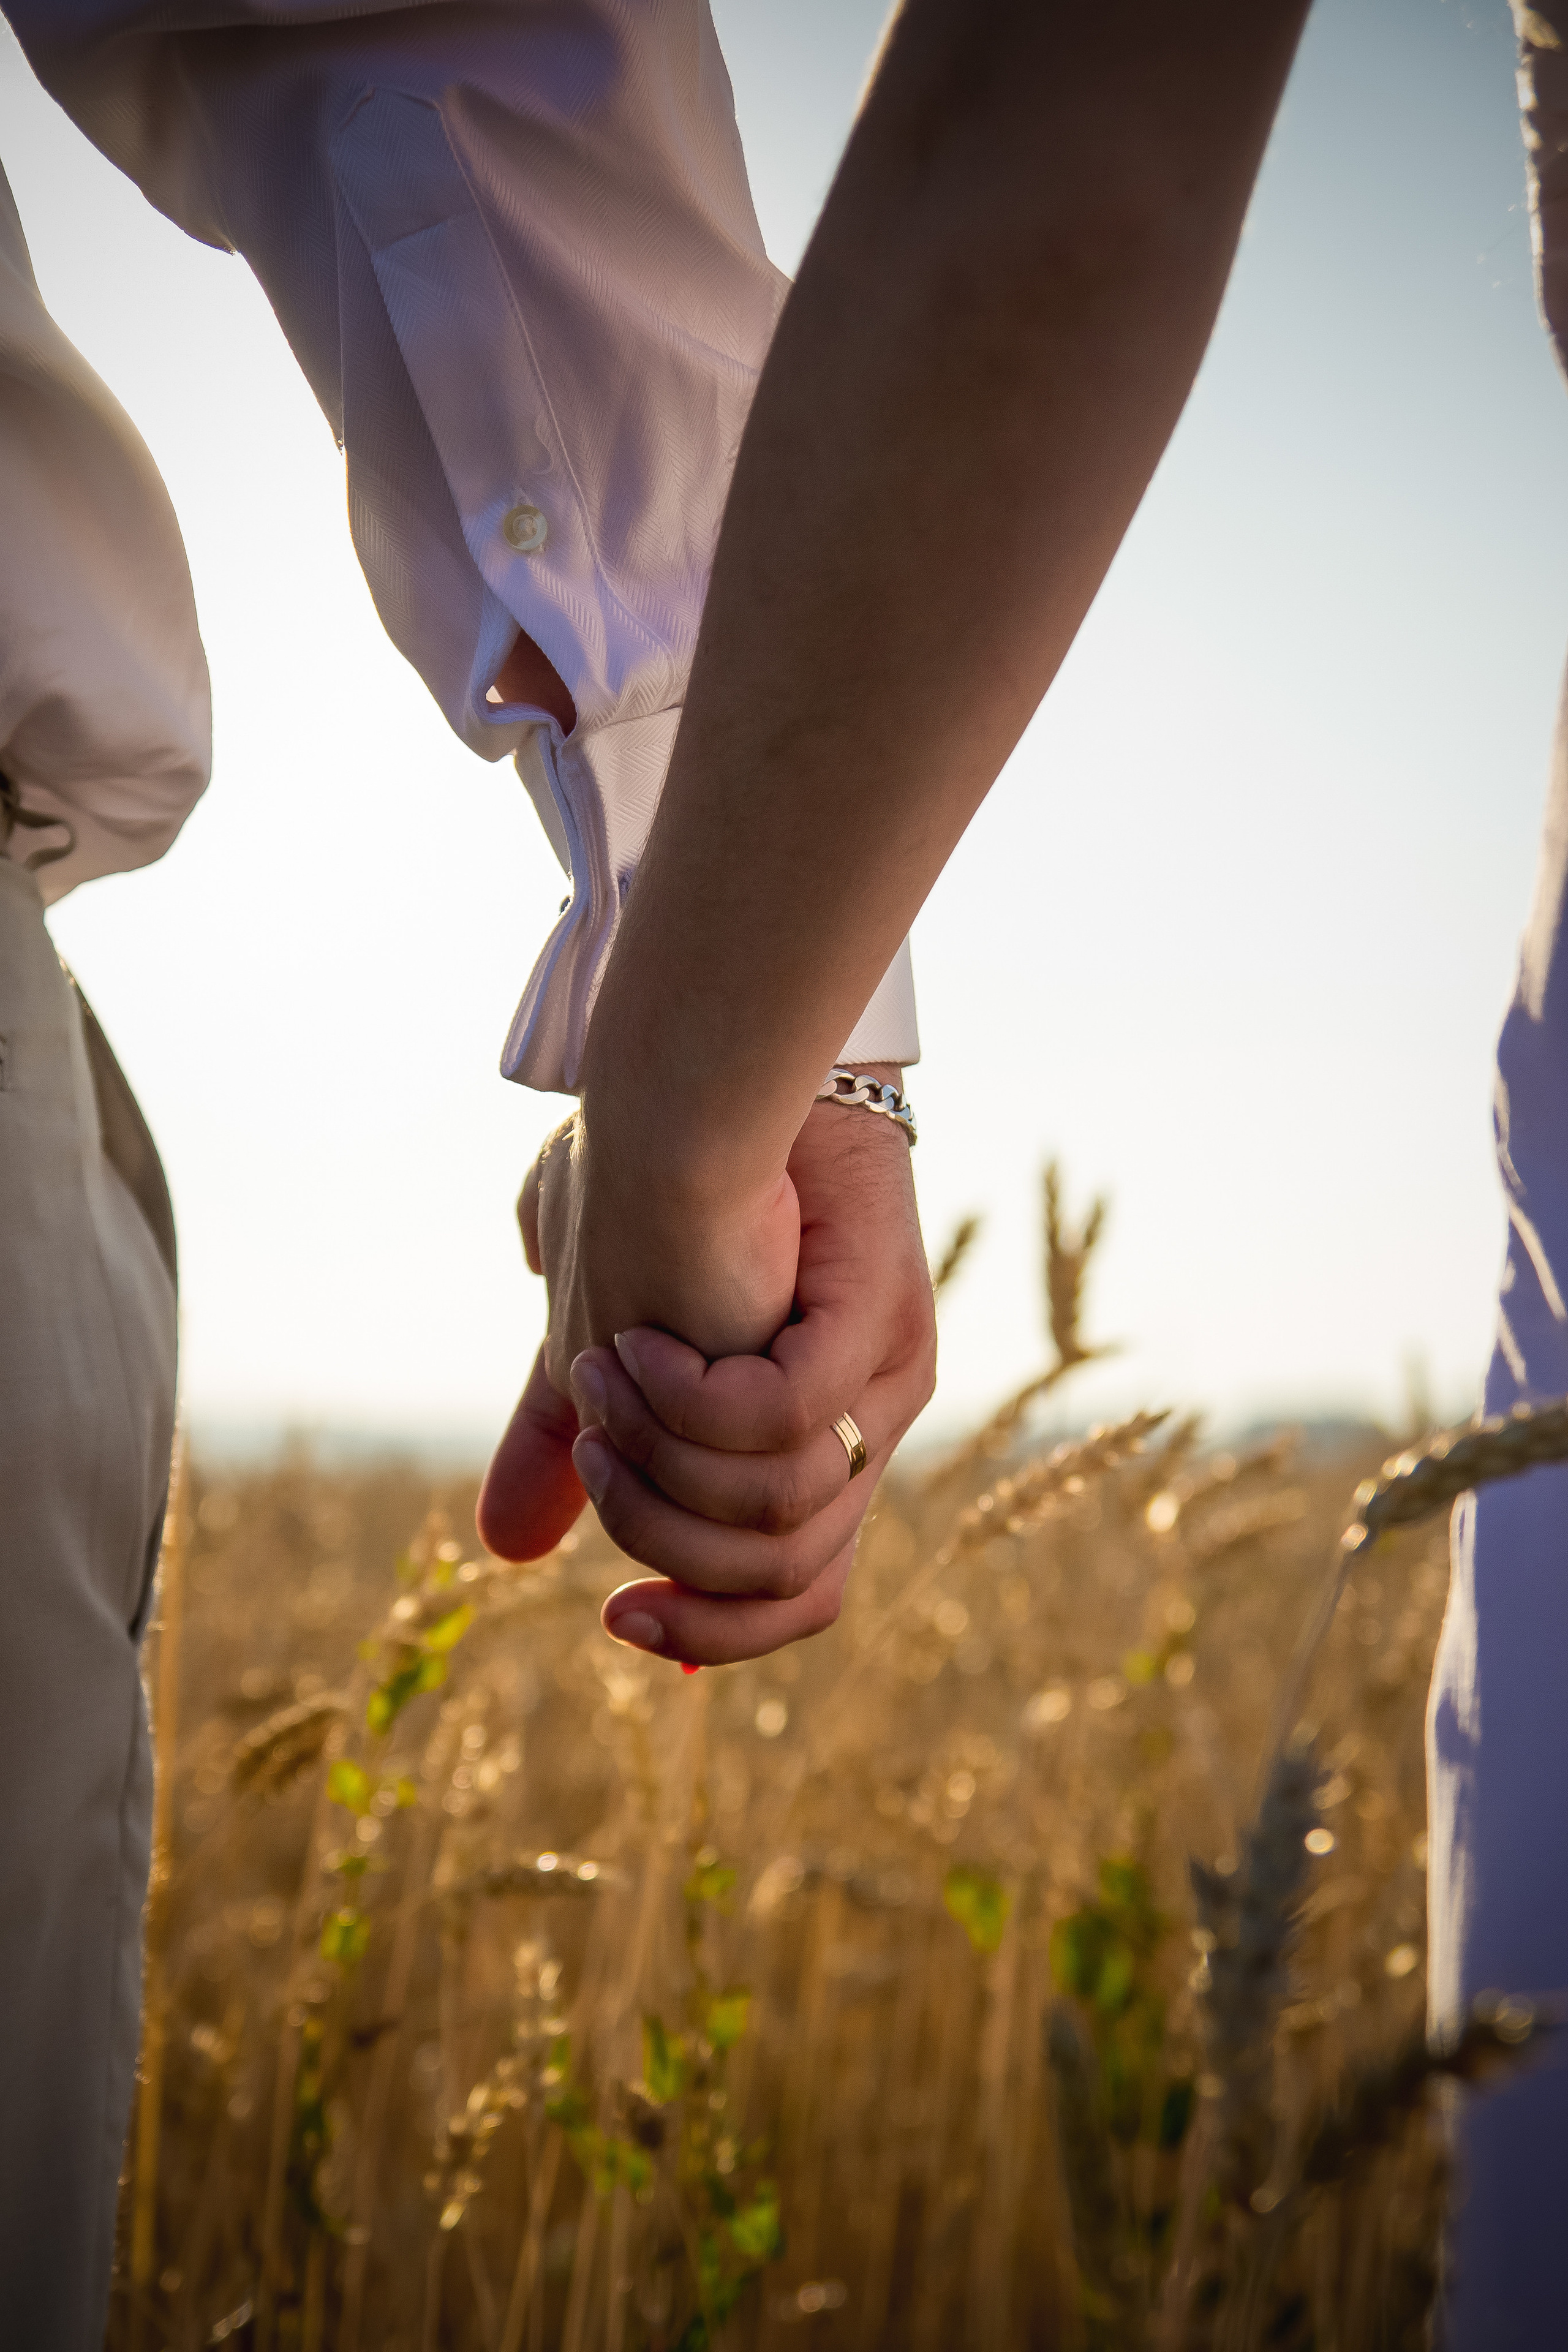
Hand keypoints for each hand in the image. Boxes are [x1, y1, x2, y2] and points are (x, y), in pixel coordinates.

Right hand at [475, 1092, 935, 1663]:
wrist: (686, 1075)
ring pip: (780, 1517)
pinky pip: (778, 1426)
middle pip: (788, 1579)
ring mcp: (880, 1375)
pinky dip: (692, 1399)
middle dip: (662, 1537)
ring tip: (615, 1372)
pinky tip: (647, 1340)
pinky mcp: (867, 1322)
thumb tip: (507, 1549)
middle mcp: (871, 1418)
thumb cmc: (639, 1191)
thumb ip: (563, 1443)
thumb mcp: (592, 1339)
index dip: (713, 1633)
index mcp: (822, 1435)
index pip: (801, 1596)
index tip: (616, 1619)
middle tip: (597, 1450)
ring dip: (665, 1463)